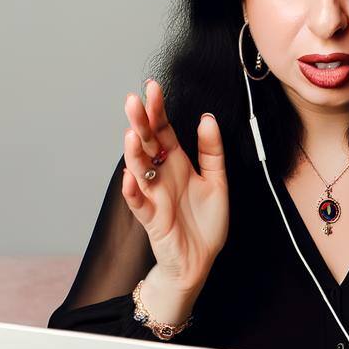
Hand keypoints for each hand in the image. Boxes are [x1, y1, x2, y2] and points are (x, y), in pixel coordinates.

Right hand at [122, 79, 228, 293]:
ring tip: (132, 136)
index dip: (158, 110)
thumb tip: (208, 119)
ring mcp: (154, 196)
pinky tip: (131, 177)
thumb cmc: (205, 223)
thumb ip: (212, 152)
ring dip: (134, 153)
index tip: (153, 87)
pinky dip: (133, 191)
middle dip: (140, 123)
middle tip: (134, 101)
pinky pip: (139, 203)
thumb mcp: (217, 182)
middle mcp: (163, 176)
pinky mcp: (152, 219)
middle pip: (147, 144)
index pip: (164, 131)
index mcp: (178, 164)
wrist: (200, 261)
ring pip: (139, 169)